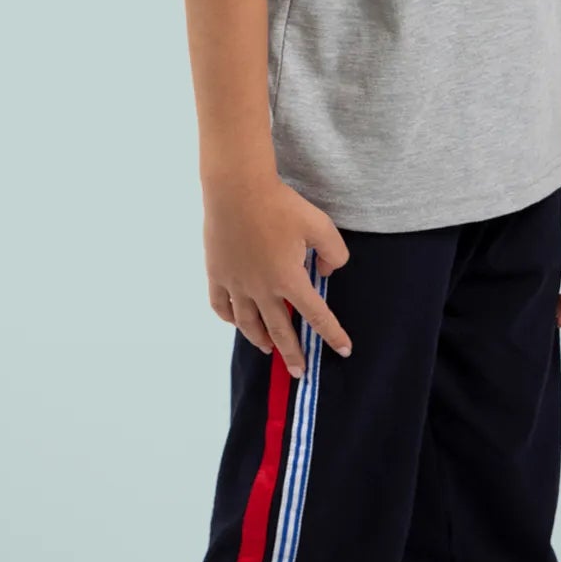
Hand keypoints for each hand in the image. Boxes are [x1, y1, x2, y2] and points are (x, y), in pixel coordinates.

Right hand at [203, 174, 352, 377]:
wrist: (236, 189)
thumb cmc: (281, 204)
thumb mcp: (321, 225)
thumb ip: (333, 254)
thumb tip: (325, 274)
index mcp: (290, 279)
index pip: (317, 316)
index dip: (332, 335)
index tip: (344, 350)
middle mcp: (262, 289)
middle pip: (280, 330)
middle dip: (292, 354)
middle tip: (298, 372)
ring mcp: (236, 284)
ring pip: (248, 323)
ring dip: (260, 340)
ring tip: (268, 350)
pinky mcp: (216, 274)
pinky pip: (221, 306)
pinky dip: (230, 319)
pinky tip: (236, 322)